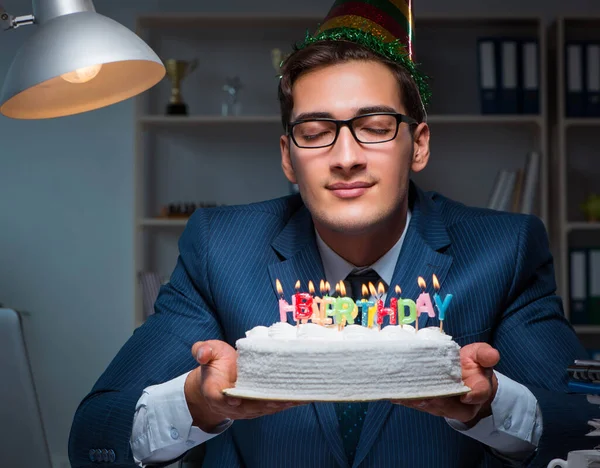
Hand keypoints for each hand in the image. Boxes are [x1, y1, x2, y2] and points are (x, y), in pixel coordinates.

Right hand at [185, 340, 304, 431]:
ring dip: (278, 405)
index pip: (218, 397)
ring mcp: (246, 408)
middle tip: (276, 399)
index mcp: (214, 390)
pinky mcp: (258, 407)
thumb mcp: (207, 352)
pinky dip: (286, 404)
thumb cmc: (214, 364)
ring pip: (262, 408)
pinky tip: (300, 398)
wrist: (218, 380)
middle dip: (262, 403)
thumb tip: (202, 352)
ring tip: (295, 398)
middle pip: (246, 407)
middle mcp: (230, 404)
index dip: (226, 399)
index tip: (234, 398)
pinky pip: (272, 407)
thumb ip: (202, 350)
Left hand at [391, 342, 499, 426]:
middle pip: (449, 405)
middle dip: (436, 400)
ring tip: (404, 392)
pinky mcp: (427, 404)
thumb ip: (485, 355)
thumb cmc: (471, 364)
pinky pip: (416, 404)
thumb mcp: (480, 355)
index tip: (466, 394)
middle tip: (424, 393)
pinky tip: (393, 394)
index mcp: (478, 390)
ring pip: (430, 406)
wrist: (463, 376)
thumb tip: (493, 355)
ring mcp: (442, 406)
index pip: (478, 394)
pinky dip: (404, 399)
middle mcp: (460, 403)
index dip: (473, 394)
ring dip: (417, 400)